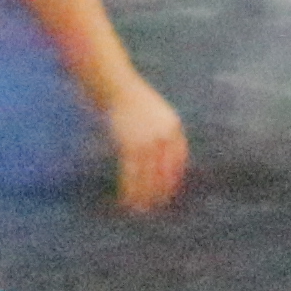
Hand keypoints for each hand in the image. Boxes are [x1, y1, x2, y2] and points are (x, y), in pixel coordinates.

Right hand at [101, 81, 189, 213]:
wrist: (112, 81)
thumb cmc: (127, 97)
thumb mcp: (150, 111)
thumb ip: (156, 130)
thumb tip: (155, 153)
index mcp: (173, 125)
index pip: (178, 159)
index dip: (173, 178)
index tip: (167, 192)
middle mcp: (165, 134)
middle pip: (165, 171)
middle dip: (159, 192)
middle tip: (154, 207)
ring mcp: (148, 139)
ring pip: (148, 176)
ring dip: (143, 196)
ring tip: (138, 210)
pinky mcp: (131, 143)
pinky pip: (132, 173)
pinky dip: (129, 189)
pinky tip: (126, 199)